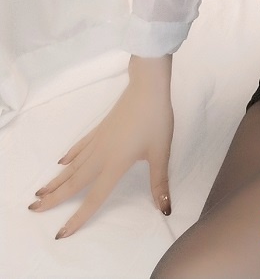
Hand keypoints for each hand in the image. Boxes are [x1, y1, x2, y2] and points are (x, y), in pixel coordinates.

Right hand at [27, 56, 174, 238]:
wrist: (148, 88)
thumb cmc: (156, 120)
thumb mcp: (161, 153)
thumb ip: (160, 182)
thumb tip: (164, 208)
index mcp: (114, 165)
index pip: (94, 198)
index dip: (78, 217)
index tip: (61, 233)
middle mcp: (101, 155)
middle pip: (73, 182)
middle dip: (53, 197)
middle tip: (33, 209)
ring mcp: (98, 140)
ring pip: (72, 165)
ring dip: (56, 180)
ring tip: (39, 191)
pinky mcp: (100, 128)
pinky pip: (80, 147)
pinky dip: (69, 156)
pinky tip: (61, 162)